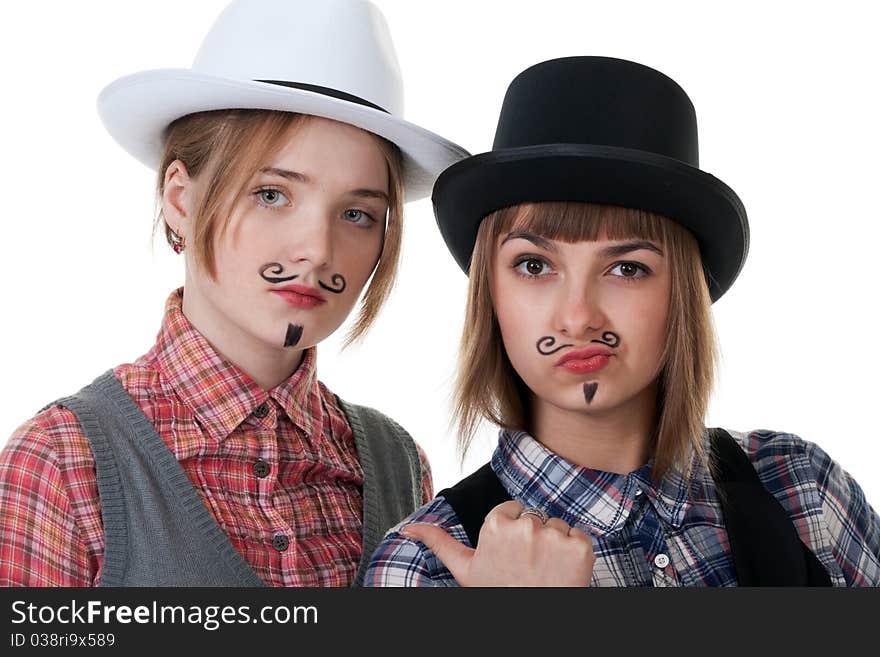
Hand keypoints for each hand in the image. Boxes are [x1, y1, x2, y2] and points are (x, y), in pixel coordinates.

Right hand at [400, 500, 594, 585]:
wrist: (533, 627)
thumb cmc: (498, 595)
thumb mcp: (466, 570)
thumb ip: (439, 542)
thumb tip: (406, 527)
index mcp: (495, 525)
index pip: (512, 510)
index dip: (512, 534)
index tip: (510, 557)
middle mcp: (524, 526)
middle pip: (535, 517)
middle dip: (533, 538)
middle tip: (527, 568)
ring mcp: (554, 536)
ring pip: (557, 525)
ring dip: (555, 545)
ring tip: (544, 571)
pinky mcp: (579, 547)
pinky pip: (579, 535)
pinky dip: (576, 553)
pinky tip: (563, 572)